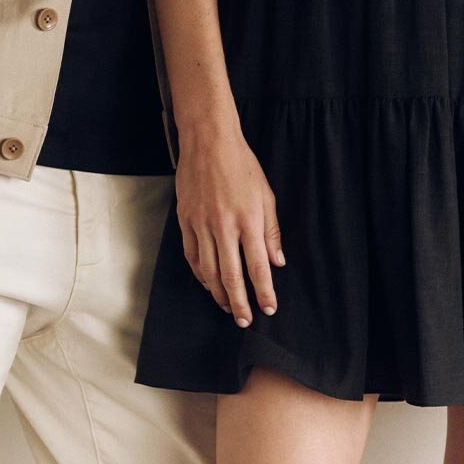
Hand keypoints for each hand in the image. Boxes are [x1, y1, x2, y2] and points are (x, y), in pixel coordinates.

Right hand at [175, 121, 284, 327]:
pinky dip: (200, 275)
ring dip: (219, 294)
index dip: (264, 292)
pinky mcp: (185, 221)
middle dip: (239, 303)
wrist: (209, 142)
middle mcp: (223, 226)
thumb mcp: (265, 195)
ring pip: (209, 271)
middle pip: (231, 276)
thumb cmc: (242, 166)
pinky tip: (208, 284)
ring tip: (227, 307)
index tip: (268, 308)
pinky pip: (192, 256)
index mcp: (248, 220)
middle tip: (245, 321)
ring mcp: (201, 225)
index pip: (258, 267)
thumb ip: (271, 231)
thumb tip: (277, 262)